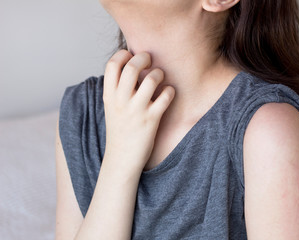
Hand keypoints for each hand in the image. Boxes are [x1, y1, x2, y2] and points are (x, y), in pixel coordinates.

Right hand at [102, 50, 174, 172]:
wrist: (122, 158)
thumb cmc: (120, 129)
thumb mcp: (111, 107)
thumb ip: (118, 88)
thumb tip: (131, 66)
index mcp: (109, 96)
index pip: (112, 65)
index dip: (123, 55)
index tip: (131, 56)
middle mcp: (121, 101)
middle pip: (132, 67)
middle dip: (143, 58)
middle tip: (149, 60)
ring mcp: (137, 111)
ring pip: (150, 80)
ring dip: (159, 73)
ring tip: (160, 77)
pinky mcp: (152, 120)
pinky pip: (165, 97)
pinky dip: (170, 91)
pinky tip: (168, 93)